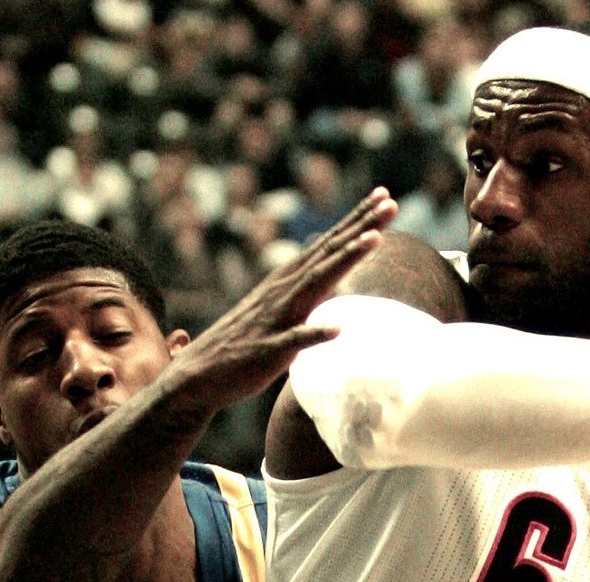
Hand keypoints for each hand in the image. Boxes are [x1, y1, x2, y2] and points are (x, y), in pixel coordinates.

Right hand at [157, 187, 397, 409]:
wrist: (199, 376)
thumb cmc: (246, 345)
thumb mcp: (282, 311)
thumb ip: (307, 291)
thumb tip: (333, 275)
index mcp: (289, 281)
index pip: (329, 245)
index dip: (357, 222)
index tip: (384, 197)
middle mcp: (283, 291)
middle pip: (329, 253)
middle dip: (360, 227)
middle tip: (390, 202)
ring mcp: (275, 319)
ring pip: (315, 284)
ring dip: (345, 261)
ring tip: (375, 240)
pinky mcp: (267, 350)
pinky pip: (294, 341)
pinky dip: (315, 333)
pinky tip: (338, 329)